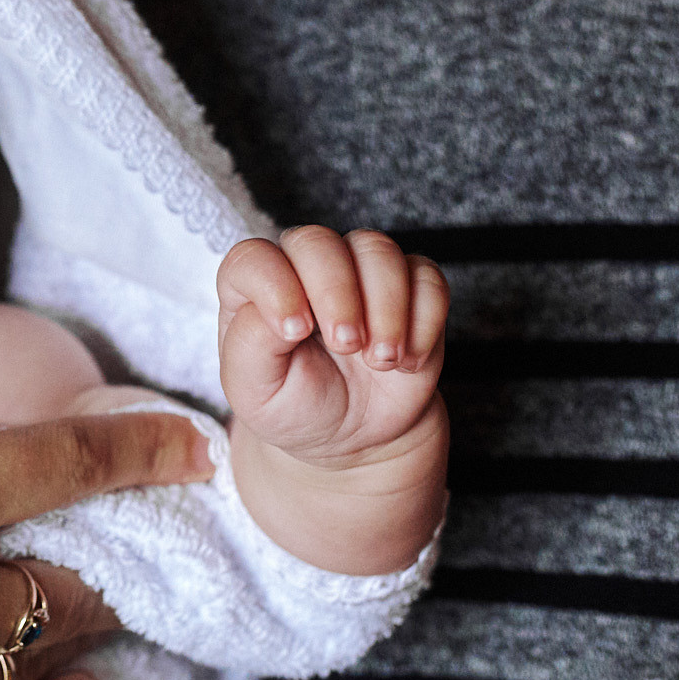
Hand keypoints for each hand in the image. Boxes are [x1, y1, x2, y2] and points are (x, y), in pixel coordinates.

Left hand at [218, 226, 447, 468]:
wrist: (352, 437)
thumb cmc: (295, 407)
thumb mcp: (255, 393)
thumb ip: (251, 344)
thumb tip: (283, 309)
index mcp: (254, 289)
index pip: (252, 258)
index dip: (273, 286)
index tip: (294, 332)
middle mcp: (304, 269)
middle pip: (318, 243)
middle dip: (336, 293)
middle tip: (345, 345)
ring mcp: (359, 272)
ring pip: (378, 250)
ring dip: (385, 307)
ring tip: (379, 360)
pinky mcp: (410, 288)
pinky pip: (427, 278)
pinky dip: (423, 321)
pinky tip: (407, 361)